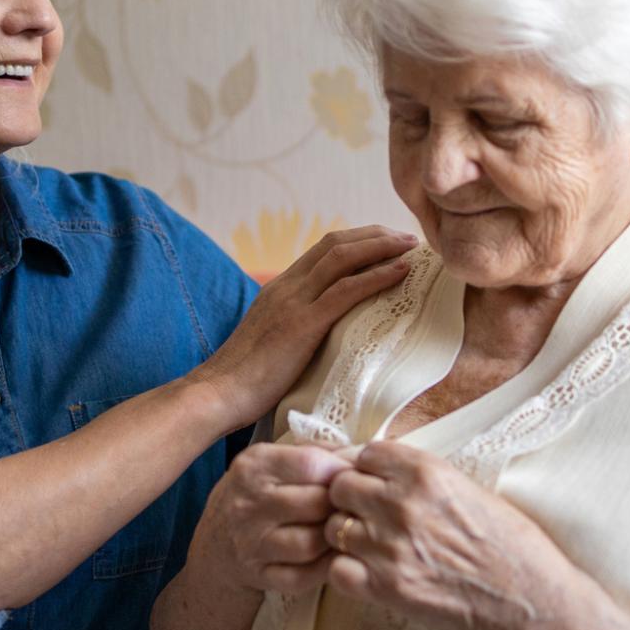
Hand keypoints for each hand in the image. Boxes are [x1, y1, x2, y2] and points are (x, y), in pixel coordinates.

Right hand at [192, 442, 349, 596]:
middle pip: (315, 503)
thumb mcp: (274, 461)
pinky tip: (331, 556)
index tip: (355, 476)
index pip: (309, 463)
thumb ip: (316, 451)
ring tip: (342, 531)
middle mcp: (248, 503)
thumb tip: (360, 454)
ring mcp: (251, 543)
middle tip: (355, 507)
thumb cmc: (258, 494)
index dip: (341, 470)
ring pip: (311, 543)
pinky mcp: (259, 575)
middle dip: (342, 505)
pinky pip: (303, 576)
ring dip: (334, 539)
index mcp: (254, 466)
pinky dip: (325, 568)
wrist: (215, 543)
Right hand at [199, 226, 416, 426]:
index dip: (358, 241)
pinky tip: (401, 272)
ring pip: (343, 258)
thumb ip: (294, 328)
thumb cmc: (244, 381)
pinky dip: (377, 276)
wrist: (217, 394)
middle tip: (408, 237)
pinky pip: (346, 290)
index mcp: (280, 288)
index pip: (323, 250)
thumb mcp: (271, 342)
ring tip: (412, 246)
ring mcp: (293, 302)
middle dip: (375, 235)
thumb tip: (323, 335)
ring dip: (382, 247)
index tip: (386, 242)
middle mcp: (287, 286)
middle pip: (336, 243)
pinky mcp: (302, 324)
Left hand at [323, 441, 583, 629]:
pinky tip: (371, 574)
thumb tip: (382, 470)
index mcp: (426, 472)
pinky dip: (348, 572)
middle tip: (370, 517)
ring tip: (374, 548)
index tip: (379, 484)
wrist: (527, 599)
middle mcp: (401, 504)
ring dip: (348, 537)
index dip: (370, 470)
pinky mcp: (385, 587)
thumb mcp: (468, 488)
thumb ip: (422, 477)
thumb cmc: (509, 544)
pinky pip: (337, 570)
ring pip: (334, 527)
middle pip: (341, 487)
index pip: (367, 454)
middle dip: (352, 500)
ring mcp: (388, 546)